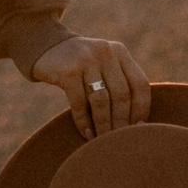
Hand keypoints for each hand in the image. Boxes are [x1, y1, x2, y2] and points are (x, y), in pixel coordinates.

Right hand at [28, 31, 150, 138]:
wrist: (46, 46)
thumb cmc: (81, 65)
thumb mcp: (103, 65)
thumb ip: (120, 82)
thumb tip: (137, 124)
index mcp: (120, 52)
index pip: (140, 84)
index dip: (141, 109)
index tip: (138, 129)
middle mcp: (106, 52)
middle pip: (121, 95)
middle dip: (122, 122)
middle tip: (119, 141)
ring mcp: (86, 60)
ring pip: (102, 101)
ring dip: (103, 125)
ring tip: (102, 141)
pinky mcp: (67, 71)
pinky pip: (79, 103)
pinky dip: (84, 121)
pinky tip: (86, 133)